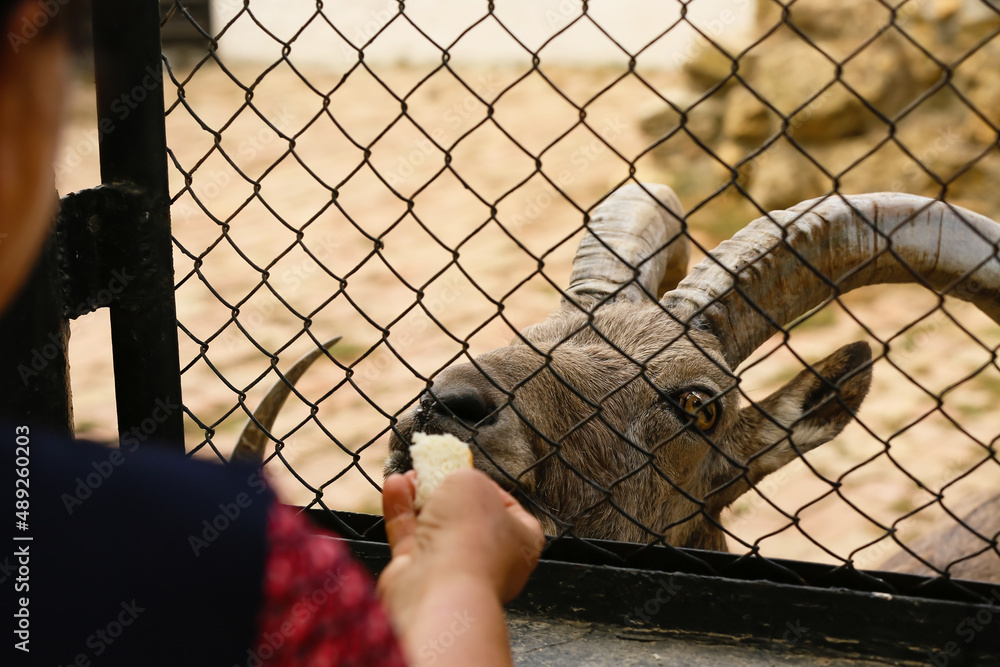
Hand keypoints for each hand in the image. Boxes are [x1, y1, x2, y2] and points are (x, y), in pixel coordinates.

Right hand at [377, 469, 543, 644]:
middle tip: (433, 471)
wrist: (440, 588)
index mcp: (521, 541)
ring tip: (410, 475)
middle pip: (467, 516)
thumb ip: (463, 476)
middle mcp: (491, 559)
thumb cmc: (470, 538)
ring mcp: (455, 570)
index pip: (509, 508)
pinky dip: (402, 511)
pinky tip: (395, 486)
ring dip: (420, 497)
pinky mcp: (421, 576)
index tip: (471, 472)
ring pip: (435, 526)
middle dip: (446, 492)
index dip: (490, 487)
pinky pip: (411, 537)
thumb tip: (451, 480)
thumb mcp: (472, 482)